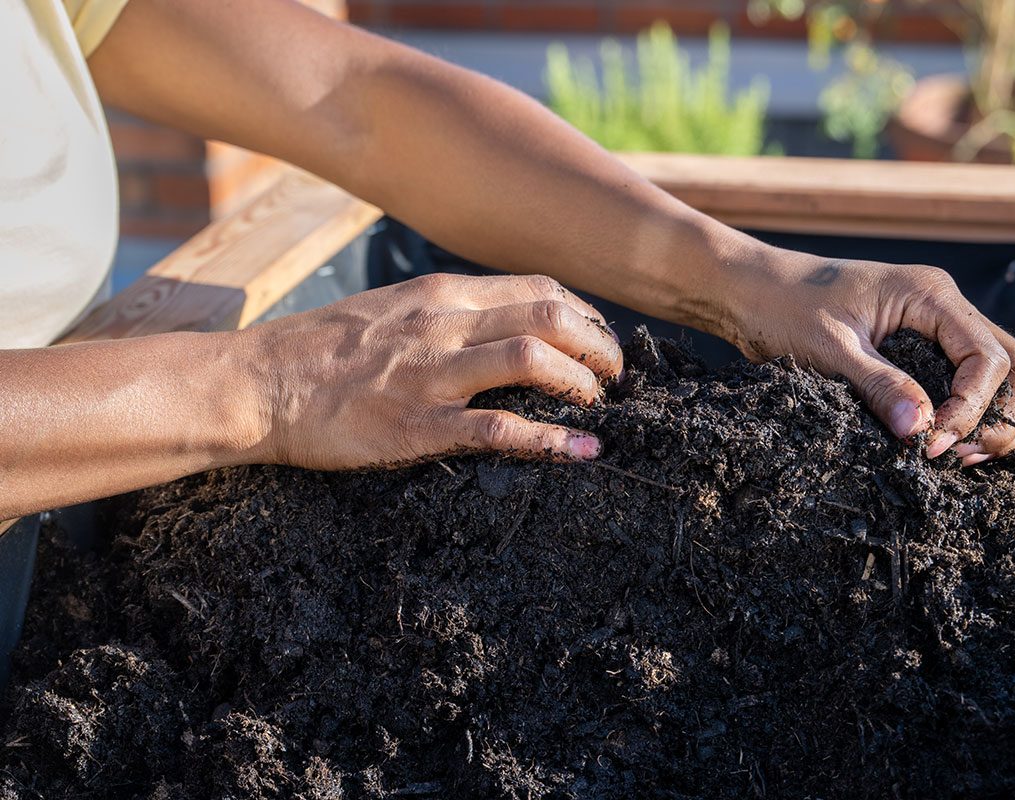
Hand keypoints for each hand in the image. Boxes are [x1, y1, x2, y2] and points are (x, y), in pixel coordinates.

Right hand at [239, 273, 622, 469]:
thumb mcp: (394, 308)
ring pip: (533, 362)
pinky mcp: (417, 427)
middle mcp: (443, 326)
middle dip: (598, 347)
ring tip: (596, 407)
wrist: (258, 382)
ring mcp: (431, 376)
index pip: (538, 290)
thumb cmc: (323, 348)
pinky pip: (499, 430)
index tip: (598, 341)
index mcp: (441, 294)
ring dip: (580, 385)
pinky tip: (582, 453)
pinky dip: (551, 442)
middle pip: (550, 318)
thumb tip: (505, 323)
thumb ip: (449, 312)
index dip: (584, 316)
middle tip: (614, 378)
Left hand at [724, 248, 1014, 464]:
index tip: (932, 445)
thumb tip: (921, 431)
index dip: (972, 409)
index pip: (989, 358)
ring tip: (950, 456)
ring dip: (987, 418)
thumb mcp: (828, 350)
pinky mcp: (916, 346)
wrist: (749, 289)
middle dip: (1001, 416)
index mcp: (931, 295)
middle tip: (959, 458)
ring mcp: (934, 325)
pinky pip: (962, 380)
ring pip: (997, 374)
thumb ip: (878, 385)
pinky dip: (962, 413)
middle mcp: (943, 305)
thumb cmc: (782, 306)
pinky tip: (935, 441)